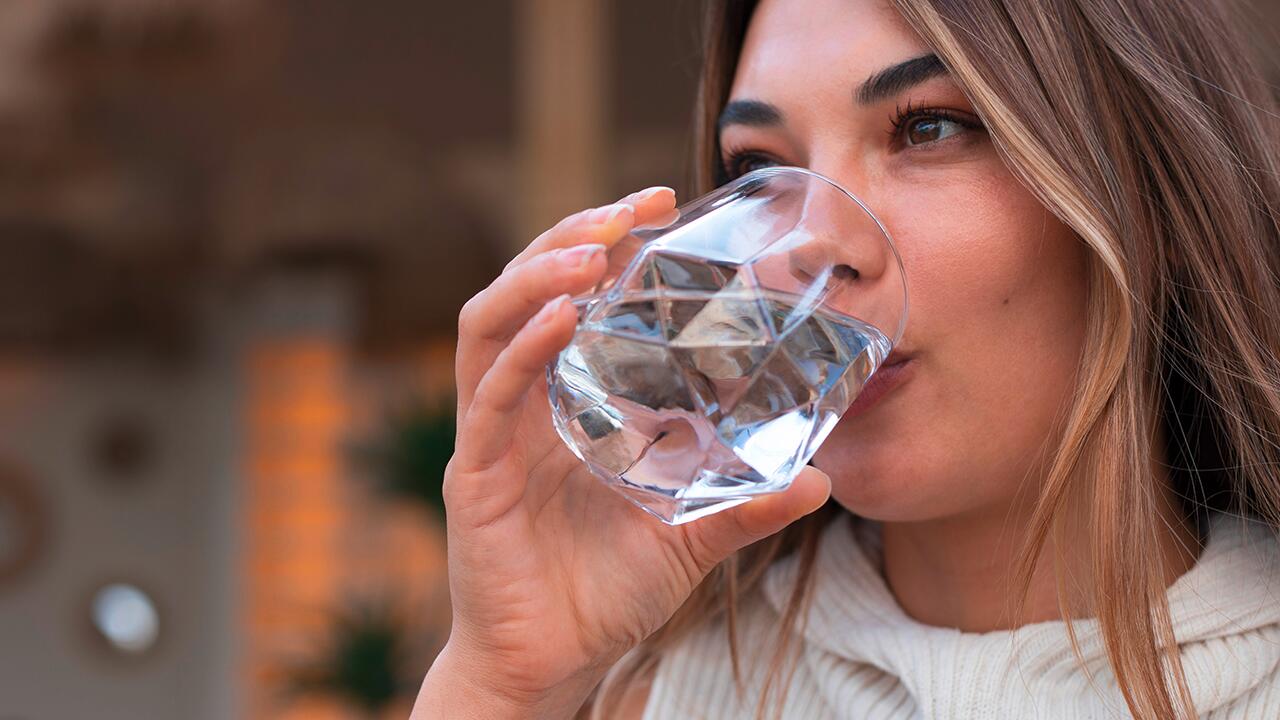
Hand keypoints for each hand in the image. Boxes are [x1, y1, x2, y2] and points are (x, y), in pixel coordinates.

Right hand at [413, 186, 831, 718]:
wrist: (550, 665)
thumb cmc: (607, 593)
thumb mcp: (690, 536)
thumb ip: (746, 503)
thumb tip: (823, 478)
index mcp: (568, 402)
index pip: (575, 298)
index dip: (609, 245)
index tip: (660, 206)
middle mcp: (526, 402)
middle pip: (528, 289)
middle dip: (575, 235)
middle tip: (632, 208)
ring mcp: (495, 432)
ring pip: (492, 322)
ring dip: (538, 273)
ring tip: (593, 248)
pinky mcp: (476, 471)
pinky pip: (489, 394)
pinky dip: (521, 347)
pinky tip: (561, 316)